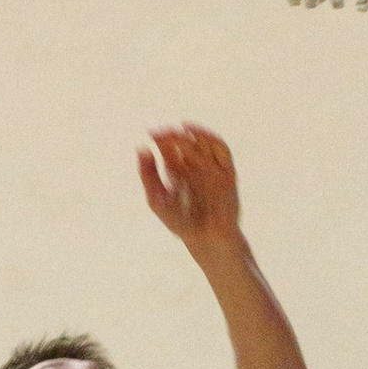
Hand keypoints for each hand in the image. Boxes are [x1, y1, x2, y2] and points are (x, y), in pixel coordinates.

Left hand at [137, 122, 242, 259]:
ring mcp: (211, 167)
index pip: (168, 148)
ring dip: (194, 132)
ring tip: (182, 128)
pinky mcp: (227, 172)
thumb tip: (140, 148)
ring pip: (204, 143)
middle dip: (174, 135)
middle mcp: (194, 165)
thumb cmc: (180, 222)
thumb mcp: (157, 200)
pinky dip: (213, 139)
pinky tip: (201, 134)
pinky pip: (223, 151)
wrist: (205, 239)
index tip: (150, 132)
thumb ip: (148, 176)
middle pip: (185, 142)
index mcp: (176, 170)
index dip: (160, 138)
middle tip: (164, 131)